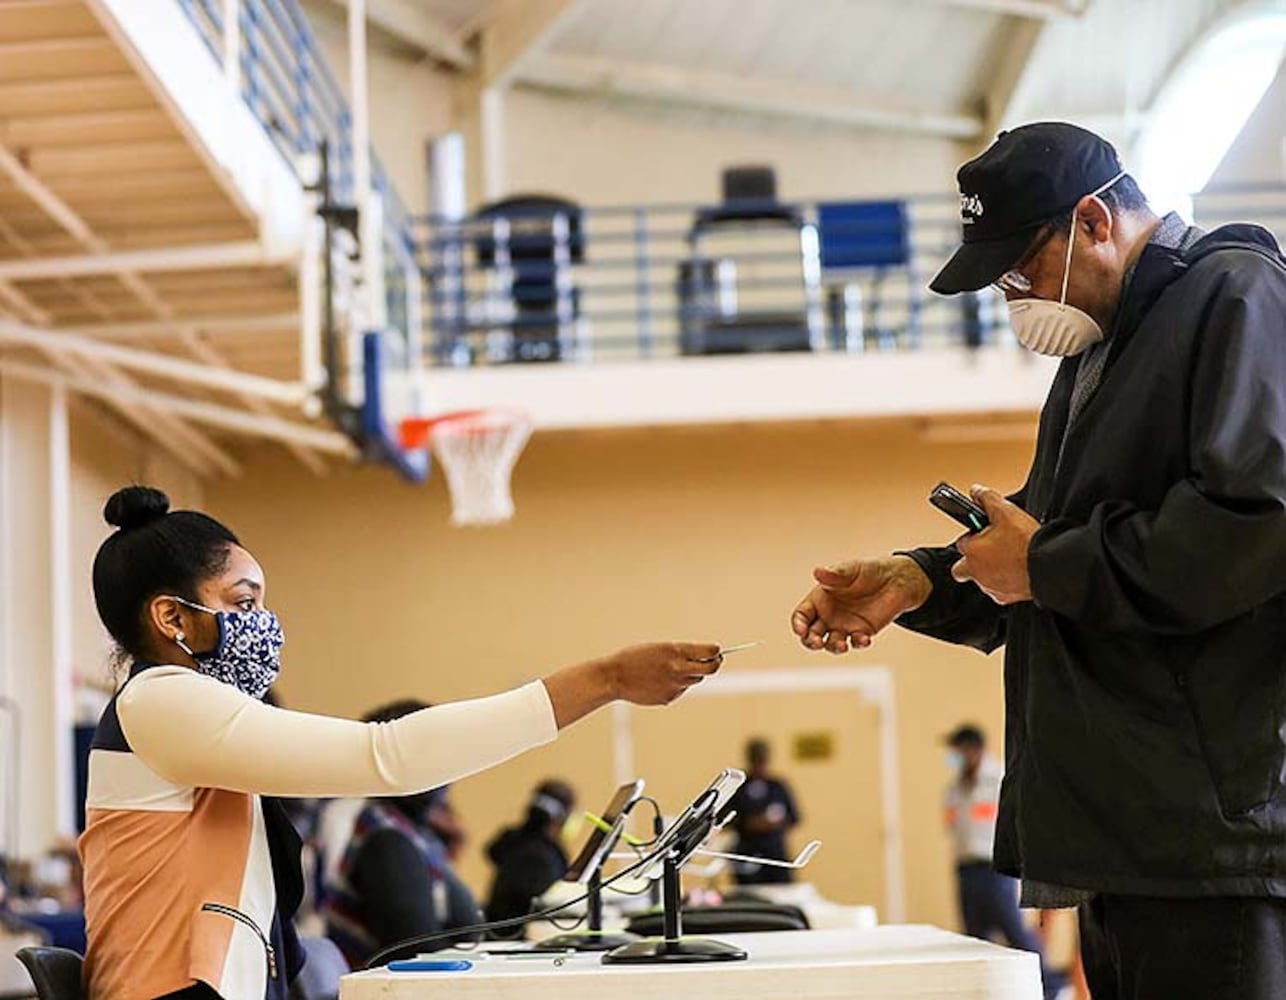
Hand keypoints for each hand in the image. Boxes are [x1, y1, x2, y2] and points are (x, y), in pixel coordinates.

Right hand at [603, 642, 722, 705]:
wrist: (614, 677)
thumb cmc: (634, 658)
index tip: (716, 650)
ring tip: (671, 669)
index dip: (716, 651)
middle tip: (714, 661)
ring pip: (695, 679)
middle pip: (711, 669)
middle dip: (715, 664)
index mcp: (675, 651)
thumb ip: (681, 652)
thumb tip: (704, 656)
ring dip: (691, 674)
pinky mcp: (669, 698)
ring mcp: (675, 685)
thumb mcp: (659, 647)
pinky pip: (680, 689)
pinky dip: (675, 685)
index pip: (710, 651)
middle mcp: (678, 668)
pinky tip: (658, 681)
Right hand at [790, 556, 931, 653]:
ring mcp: (845, 625)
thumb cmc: (869, 571)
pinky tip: (865, 638)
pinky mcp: (862, 632)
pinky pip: (855, 643)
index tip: (801, 630)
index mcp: (820, 599)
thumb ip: (834, 574)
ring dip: (833, 647)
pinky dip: (858, 643)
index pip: (802, 615)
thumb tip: (817, 571)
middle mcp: (829, 615)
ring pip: (831, 643)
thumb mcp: (851, 569)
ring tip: (842, 645)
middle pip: (811, 635)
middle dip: (811, 641)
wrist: (896, 581)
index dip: (798, 624)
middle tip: (817, 643)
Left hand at [951, 485, 1039, 604]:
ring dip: (990, 569)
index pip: (962, 541)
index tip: (984, 530)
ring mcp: (990, 587)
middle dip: (972, 559)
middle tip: (989, 549)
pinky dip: (1005, 581)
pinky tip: (1018, 570)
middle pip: (962, 567)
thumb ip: (987, 499)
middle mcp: (977, 572)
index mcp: (972, 552)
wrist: (1049, 567)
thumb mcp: (1006, 511)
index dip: (974, 534)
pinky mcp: (1005, 597)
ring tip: (1009, 557)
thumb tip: (977, 491)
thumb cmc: (1027, 543)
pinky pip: (999, 589)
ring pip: (982, 579)